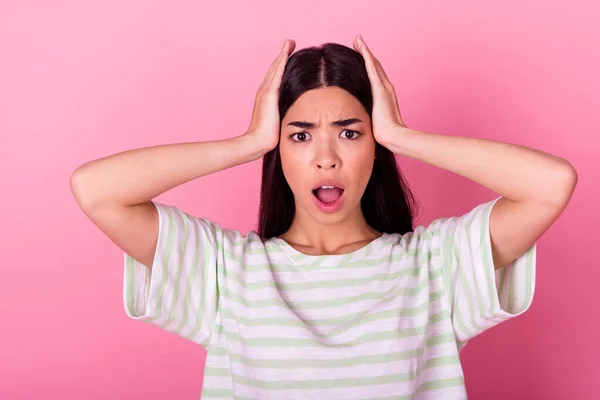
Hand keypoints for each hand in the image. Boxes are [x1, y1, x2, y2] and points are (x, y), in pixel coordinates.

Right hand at [245, 38, 295, 152]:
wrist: (257, 142)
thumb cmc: (268, 138)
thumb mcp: (278, 123)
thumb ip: (284, 115)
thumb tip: (296, 117)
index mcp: (266, 97)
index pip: (275, 77)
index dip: (281, 65)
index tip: (288, 55)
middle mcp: (264, 91)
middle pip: (275, 68)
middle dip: (282, 55)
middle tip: (290, 42)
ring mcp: (265, 91)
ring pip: (276, 67)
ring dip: (282, 54)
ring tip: (289, 42)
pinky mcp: (269, 93)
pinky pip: (277, 73)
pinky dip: (281, 61)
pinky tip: (287, 52)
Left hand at [352, 34, 408, 147]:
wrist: (393, 136)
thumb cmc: (384, 134)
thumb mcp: (374, 122)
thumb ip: (369, 118)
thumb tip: (360, 124)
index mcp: (384, 96)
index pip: (375, 76)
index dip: (368, 65)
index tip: (361, 56)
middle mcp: (386, 88)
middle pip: (375, 66)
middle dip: (366, 54)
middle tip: (358, 42)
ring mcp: (384, 86)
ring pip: (373, 63)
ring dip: (365, 50)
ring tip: (357, 40)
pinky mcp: (380, 88)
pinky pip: (371, 67)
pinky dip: (366, 56)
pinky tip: (360, 47)